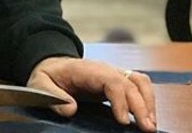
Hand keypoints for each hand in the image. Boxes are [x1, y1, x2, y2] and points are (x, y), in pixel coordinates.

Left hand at [27, 56, 156, 131]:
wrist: (53, 65)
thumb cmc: (48, 75)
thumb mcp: (40, 83)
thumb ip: (52, 96)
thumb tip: (70, 109)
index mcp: (87, 70)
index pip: (111, 80)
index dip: (120, 99)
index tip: (122, 120)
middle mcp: (105, 70)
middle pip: (131, 82)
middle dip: (141, 105)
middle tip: (147, 129)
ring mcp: (114, 75)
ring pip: (140, 82)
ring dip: (149, 102)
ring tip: (151, 126)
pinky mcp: (118, 82)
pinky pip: (139, 87)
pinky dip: (147, 101)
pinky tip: (147, 119)